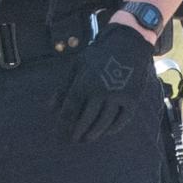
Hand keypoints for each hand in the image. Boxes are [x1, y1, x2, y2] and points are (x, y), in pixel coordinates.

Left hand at [57, 19, 158, 142]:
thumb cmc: (100, 54)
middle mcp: (100, 92)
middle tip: (74, 140)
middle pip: (86, 120)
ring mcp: (117, 96)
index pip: (70, 110)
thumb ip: (64, 87)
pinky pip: (122, 120)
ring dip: (94, 134)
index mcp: (84, 83)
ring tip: (88, 139)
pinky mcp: (132, 99)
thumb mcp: (78, 65)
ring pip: (104, 123)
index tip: (60, 135)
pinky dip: (113, 129)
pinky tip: (106, 132)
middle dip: (78, 132)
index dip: (63, 125)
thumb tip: (50, 108)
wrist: (128, 43)